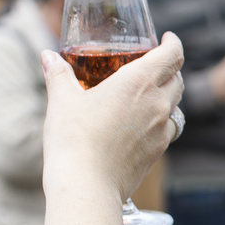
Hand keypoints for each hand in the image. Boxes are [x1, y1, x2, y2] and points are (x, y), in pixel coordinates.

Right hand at [40, 33, 183, 200]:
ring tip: (150, 92)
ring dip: (168, 94)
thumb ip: (58, 75)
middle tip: (155, 62)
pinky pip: (168, 128)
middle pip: (177, 79)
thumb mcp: (61, 100)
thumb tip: (47, 56)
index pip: (172, 55)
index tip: (168, 38)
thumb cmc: (73, 139)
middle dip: (170, 67)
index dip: (173, 43)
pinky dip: (161, 120)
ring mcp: (161, 129)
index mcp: (139, 82)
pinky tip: (144, 123)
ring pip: (175, 105)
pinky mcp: (158, 151)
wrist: (86, 185)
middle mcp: (157, 104)